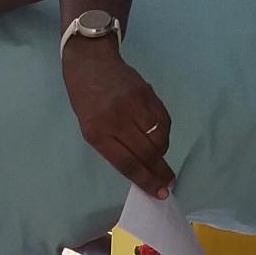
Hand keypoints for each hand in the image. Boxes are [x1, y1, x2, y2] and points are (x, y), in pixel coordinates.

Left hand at [61, 40, 174, 197]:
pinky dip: (164, 134)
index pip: (127, 163)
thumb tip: (141, 169)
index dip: (145, 180)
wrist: (91, 62)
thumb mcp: (90, 128)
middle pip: (146, 153)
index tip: (159, 192)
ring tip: (160, 159)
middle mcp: (117, 118)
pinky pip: (164, 121)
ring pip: (159, 138)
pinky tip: (159, 139)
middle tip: (168, 184)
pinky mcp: (148, 93)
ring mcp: (134, 104)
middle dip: (160, 172)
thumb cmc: (87, 100)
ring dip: (162, 154)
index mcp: (97, 131)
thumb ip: (113, 147)